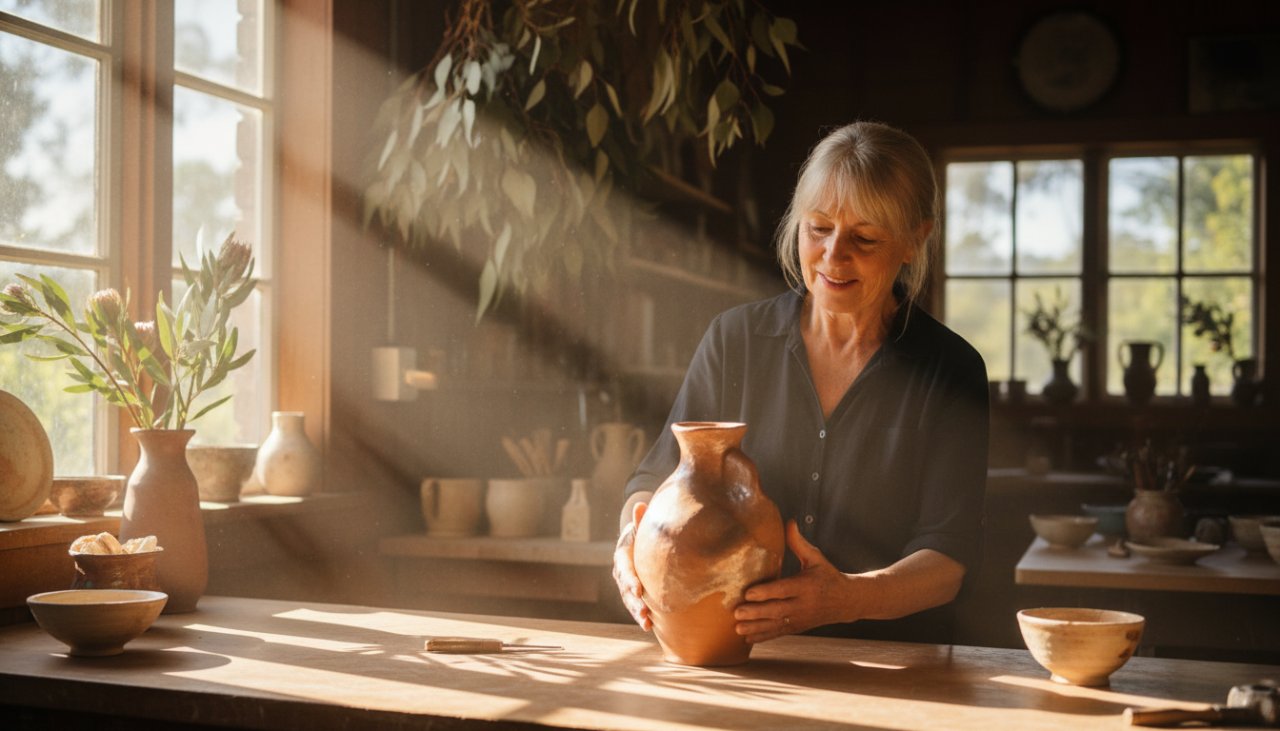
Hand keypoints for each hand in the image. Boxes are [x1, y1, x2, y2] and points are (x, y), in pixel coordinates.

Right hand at [612, 501, 651, 630]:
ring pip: (629, 602)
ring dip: (637, 614)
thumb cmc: (640, 533)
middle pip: (625, 590)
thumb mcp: (638, 526)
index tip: (638, 589)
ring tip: (647, 625)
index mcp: (621, 556)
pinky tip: (650, 627)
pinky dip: (641, 616)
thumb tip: (640, 504)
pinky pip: (635, 606)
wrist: (634, 543)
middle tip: (644, 612)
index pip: (625, 569)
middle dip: (634, 602)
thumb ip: (639, 520)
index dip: (630, 579)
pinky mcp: (632, 594)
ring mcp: (625, 585)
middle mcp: (620, 573)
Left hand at [733, 519, 847, 642]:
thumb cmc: (827, 575)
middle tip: (737, 612)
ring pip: (776, 625)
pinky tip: (748, 639)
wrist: (847, 601)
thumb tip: (789, 521)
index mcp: (806, 586)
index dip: (766, 592)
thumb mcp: (816, 558)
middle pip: (777, 610)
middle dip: (756, 613)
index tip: (748, 593)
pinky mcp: (798, 628)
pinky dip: (764, 637)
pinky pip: (779, 633)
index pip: (783, 590)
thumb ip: (799, 543)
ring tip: (738, 629)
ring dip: (756, 628)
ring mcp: (800, 619)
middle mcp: (803, 604)